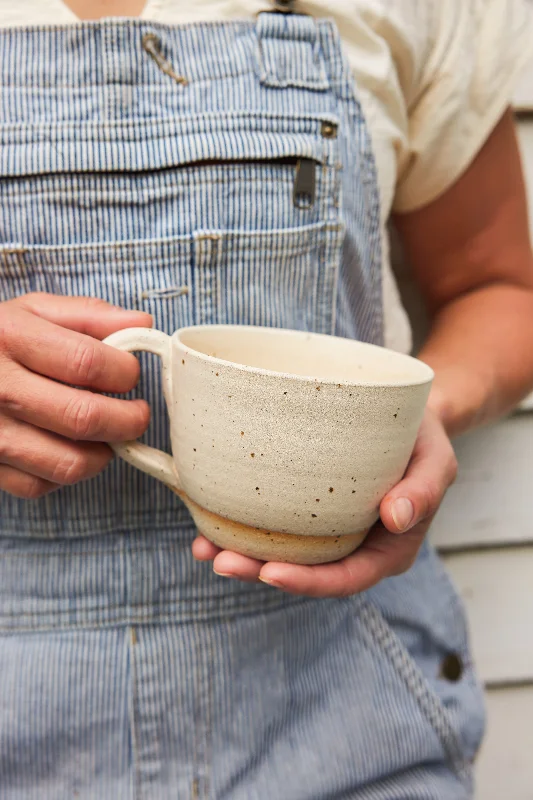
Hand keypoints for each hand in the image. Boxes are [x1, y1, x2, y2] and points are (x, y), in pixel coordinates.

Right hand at [0, 293, 151, 498]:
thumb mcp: (31, 311)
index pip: (87, 362)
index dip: (124, 372)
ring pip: (69, 463)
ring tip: (106, 434)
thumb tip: (143, 323)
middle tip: (136, 414)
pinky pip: (40, 485)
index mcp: (11, 338)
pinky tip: (67, 449)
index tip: (130, 375)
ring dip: (103, 453)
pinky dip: (65, 473)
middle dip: (128, 420)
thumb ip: (89, 315)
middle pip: (84, 418)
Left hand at [192, 407, 457, 596]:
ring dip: (244, 554)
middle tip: (221, 560)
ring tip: (204, 547)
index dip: (308, 582)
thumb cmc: (424, 442)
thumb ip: (424, 490)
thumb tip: (396, 518)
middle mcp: (352, 547)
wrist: (408, 420)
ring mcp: (327, 530)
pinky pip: (274, 523)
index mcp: (387, 549)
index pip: (346, 578)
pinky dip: (242, 524)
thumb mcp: (437, 460)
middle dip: (261, 572)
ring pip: (284, 553)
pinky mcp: (307, 508)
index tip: (270, 573)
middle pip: (305, 572)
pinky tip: (209, 519)